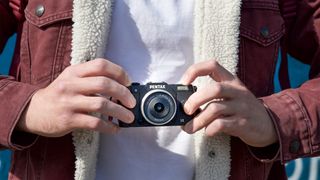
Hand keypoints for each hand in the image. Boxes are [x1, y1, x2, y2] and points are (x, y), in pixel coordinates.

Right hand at [18, 59, 135, 136]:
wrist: (33, 111)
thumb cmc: (59, 94)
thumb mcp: (70, 79)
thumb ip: (90, 77)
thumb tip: (120, 85)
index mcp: (74, 72)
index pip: (100, 65)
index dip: (119, 72)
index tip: (128, 82)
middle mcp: (71, 85)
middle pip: (104, 84)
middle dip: (123, 93)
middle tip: (132, 102)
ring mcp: (69, 102)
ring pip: (101, 104)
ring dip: (120, 112)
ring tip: (129, 117)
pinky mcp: (68, 120)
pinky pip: (94, 123)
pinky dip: (108, 127)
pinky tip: (115, 129)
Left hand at [181, 60, 277, 146]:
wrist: (269, 124)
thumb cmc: (242, 109)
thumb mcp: (231, 96)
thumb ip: (212, 96)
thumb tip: (185, 105)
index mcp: (231, 81)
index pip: (212, 65)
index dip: (195, 71)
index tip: (183, 82)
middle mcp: (237, 91)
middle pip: (214, 89)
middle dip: (195, 100)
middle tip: (186, 110)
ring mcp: (241, 107)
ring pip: (215, 109)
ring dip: (198, 120)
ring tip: (190, 127)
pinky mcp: (243, 123)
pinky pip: (222, 124)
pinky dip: (210, 129)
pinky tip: (207, 132)